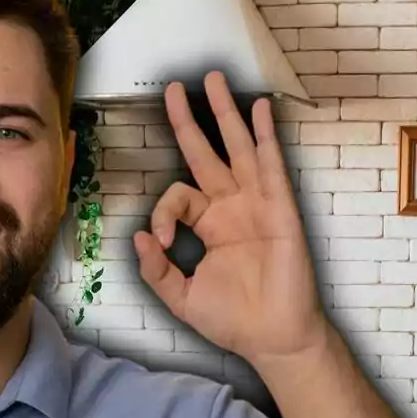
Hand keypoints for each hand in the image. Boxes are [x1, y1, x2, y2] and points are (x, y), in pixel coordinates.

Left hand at [133, 71, 332, 368]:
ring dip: (226, 113)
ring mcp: (257, 205)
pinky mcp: (280, 210)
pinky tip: (260, 109)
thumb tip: (137, 238)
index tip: (160, 243)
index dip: (161, 213)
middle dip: (190, 120)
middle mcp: (232, 208)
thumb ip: (156, 270)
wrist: (272, 338)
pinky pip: (271, 165)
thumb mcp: (181, 296)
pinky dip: (266, 136)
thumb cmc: (233, 320)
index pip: (177, 196)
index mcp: (209, 225)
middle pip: (207, 153)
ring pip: (238, 149)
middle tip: (175, 88)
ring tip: (214, 79)